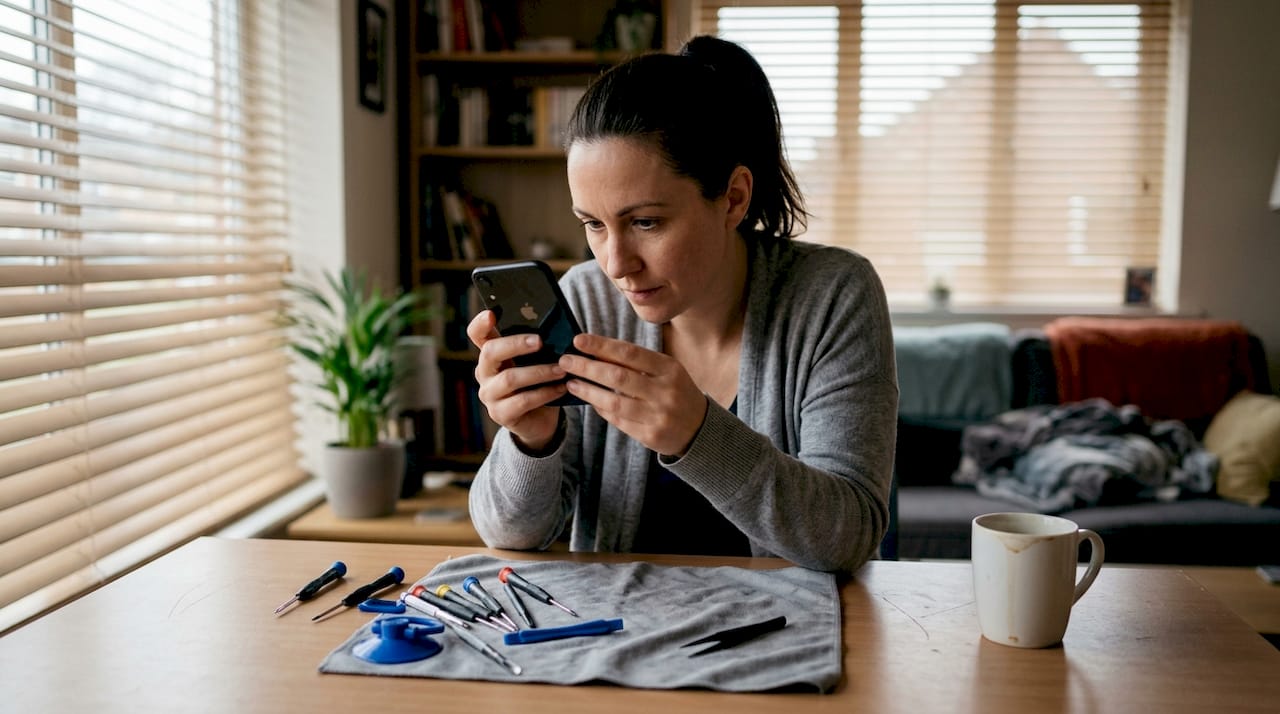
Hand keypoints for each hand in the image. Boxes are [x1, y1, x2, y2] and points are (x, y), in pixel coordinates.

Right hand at [467, 310, 565, 451]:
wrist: (540, 419)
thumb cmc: (538, 382)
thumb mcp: (535, 361)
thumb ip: (536, 346)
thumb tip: (555, 326)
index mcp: (491, 354)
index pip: (477, 335)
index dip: (480, 324)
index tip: (491, 313)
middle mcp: (484, 373)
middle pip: (490, 352)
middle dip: (516, 344)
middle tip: (540, 341)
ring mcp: (490, 395)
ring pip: (509, 378)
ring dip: (539, 372)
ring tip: (561, 369)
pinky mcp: (501, 414)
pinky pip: (523, 401)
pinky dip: (545, 393)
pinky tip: (561, 388)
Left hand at [559, 333, 707, 456]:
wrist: (699, 428)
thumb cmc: (676, 392)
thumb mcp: (665, 371)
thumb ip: (636, 362)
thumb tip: (597, 351)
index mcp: (669, 369)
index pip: (630, 353)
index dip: (602, 346)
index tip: (578, 340)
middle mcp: (664, 391)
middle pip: (618, 377)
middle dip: (587, 367)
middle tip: (565, 361)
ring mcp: (657, 415)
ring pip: (613, 401)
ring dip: (588, 390)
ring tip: (571, 382)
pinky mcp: (649, 435)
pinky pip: (618, 420)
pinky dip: (601, 408)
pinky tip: (589, 399)